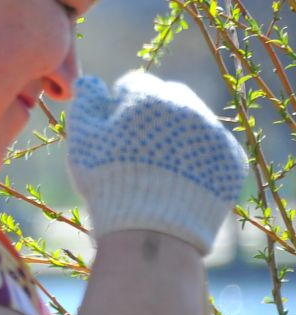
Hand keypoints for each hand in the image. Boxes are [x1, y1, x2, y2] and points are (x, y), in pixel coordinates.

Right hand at [65, 70, 246, 254]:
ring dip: (176, 135)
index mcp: (149, 96)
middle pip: (169, 96)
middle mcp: (188, 106)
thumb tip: (89, 83)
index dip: (118, 106)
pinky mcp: (231, 159)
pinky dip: (196, 159)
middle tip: (136, 149)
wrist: (152, 231)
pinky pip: (212, 149)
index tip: (112, 132)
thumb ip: (85, 105)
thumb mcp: (83, 142)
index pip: (134, 84)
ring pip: (192, 122)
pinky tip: (178, 182)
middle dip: (152, 114)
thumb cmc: (109, 182)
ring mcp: (214, 132)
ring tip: (158, 169)